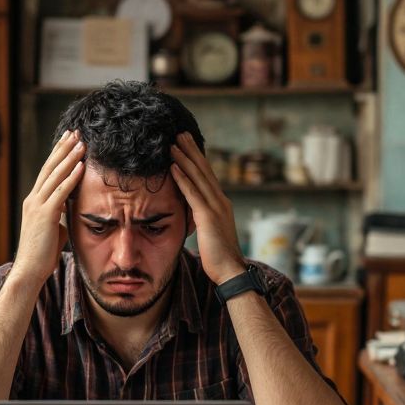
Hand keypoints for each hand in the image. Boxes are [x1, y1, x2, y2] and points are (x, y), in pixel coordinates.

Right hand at [10, 130, 85, 286]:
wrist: (29, 270)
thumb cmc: (42, 253)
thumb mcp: (53, 228)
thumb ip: (60, 215)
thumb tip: (70, 208)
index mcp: (34, 201)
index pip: (46, 172)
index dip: (57, 154)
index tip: (68, 140)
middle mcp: (33, 199)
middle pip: (49, 167)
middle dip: (63, 148)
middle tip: (74, 132)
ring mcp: (37, 206)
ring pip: (54, 176)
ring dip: (69, 157)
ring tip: (82, 143)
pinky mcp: (45, 216)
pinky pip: (60, 192)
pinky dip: (71, 177)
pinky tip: (81, 166)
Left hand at [170, 132, 246, 284]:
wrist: (231, 270)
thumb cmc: (219, 257)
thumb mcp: (210, 232)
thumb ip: (203, 219)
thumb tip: (194, 214)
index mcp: (221, 204)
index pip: (207, 176)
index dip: (197, 159)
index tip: (187, 145)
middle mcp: (221, 201)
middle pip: (204, 170)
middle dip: (191, 151)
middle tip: (180, 134)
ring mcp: (216, 207)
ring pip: (198, 177)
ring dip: (184, 159)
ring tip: (173, 144)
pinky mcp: (208, 216)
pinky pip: (193, 193)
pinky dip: (183, 179)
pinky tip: (173, 167)